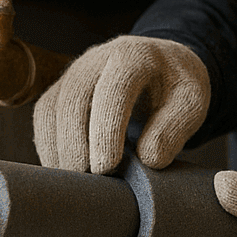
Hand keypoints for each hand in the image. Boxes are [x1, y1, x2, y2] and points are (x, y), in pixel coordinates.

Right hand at [32, 35, 208, 173]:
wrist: (163, 65)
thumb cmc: (176, 86)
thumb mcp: (191, 103)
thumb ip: (174, 128)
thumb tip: (149, 159)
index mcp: (135, 55)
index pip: (115, 87)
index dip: (106, 129)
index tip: (106, 167)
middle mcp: (98, 58)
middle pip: (73, 96)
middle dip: (75, 142)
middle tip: (88, 179)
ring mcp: (75, 72)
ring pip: (51, 107)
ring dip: (58, 147)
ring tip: (77, 180)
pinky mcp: (62, 89)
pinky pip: (44, 117)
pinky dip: (50, 145)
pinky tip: (66, 169)